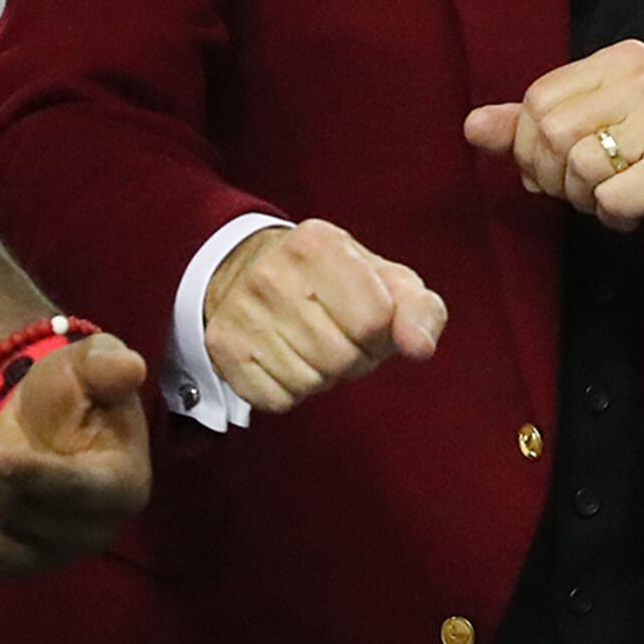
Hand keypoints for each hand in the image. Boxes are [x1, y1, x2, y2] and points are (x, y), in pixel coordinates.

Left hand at [0, 330, 150, 582]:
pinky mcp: (13, 566)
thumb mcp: (91, 365)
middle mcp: (92, 533)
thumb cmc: (77, 390)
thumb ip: (107, 364)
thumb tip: (130, 366)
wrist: (52, 419)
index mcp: (122, 486)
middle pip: (18, 512)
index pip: (75, 491)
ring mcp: (51, 556)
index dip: (32, 476)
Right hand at [201, 219, 447, 415]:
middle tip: (341, 337)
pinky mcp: (222, 347)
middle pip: (342, 358)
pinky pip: (277, 400)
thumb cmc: (337, 281)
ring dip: (323, 377)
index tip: (370, 323)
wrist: (251, 271)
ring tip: (313, 345)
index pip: (375, 320)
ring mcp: (241, 310)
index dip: (382, 334)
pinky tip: (286, 358)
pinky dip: (291, 391)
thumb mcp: (387, 281)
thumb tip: (421, 348)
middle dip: (354, 359)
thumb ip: (420, 310)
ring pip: (310, 383)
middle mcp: (272, 272)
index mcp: (319, 244)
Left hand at [463, 40, 643, 256]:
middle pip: (550, 131)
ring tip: (617, 197)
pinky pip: (610, 198)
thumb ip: (535, 126)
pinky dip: (614, 217)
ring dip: (585, 200)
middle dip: (554, 177)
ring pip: (578, 165)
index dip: (531, 146)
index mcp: (621, 60)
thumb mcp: (601, 130)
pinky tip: (638, 211)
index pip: (538, 99)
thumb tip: (473, 125)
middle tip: (585, 190)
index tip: (556, 168)